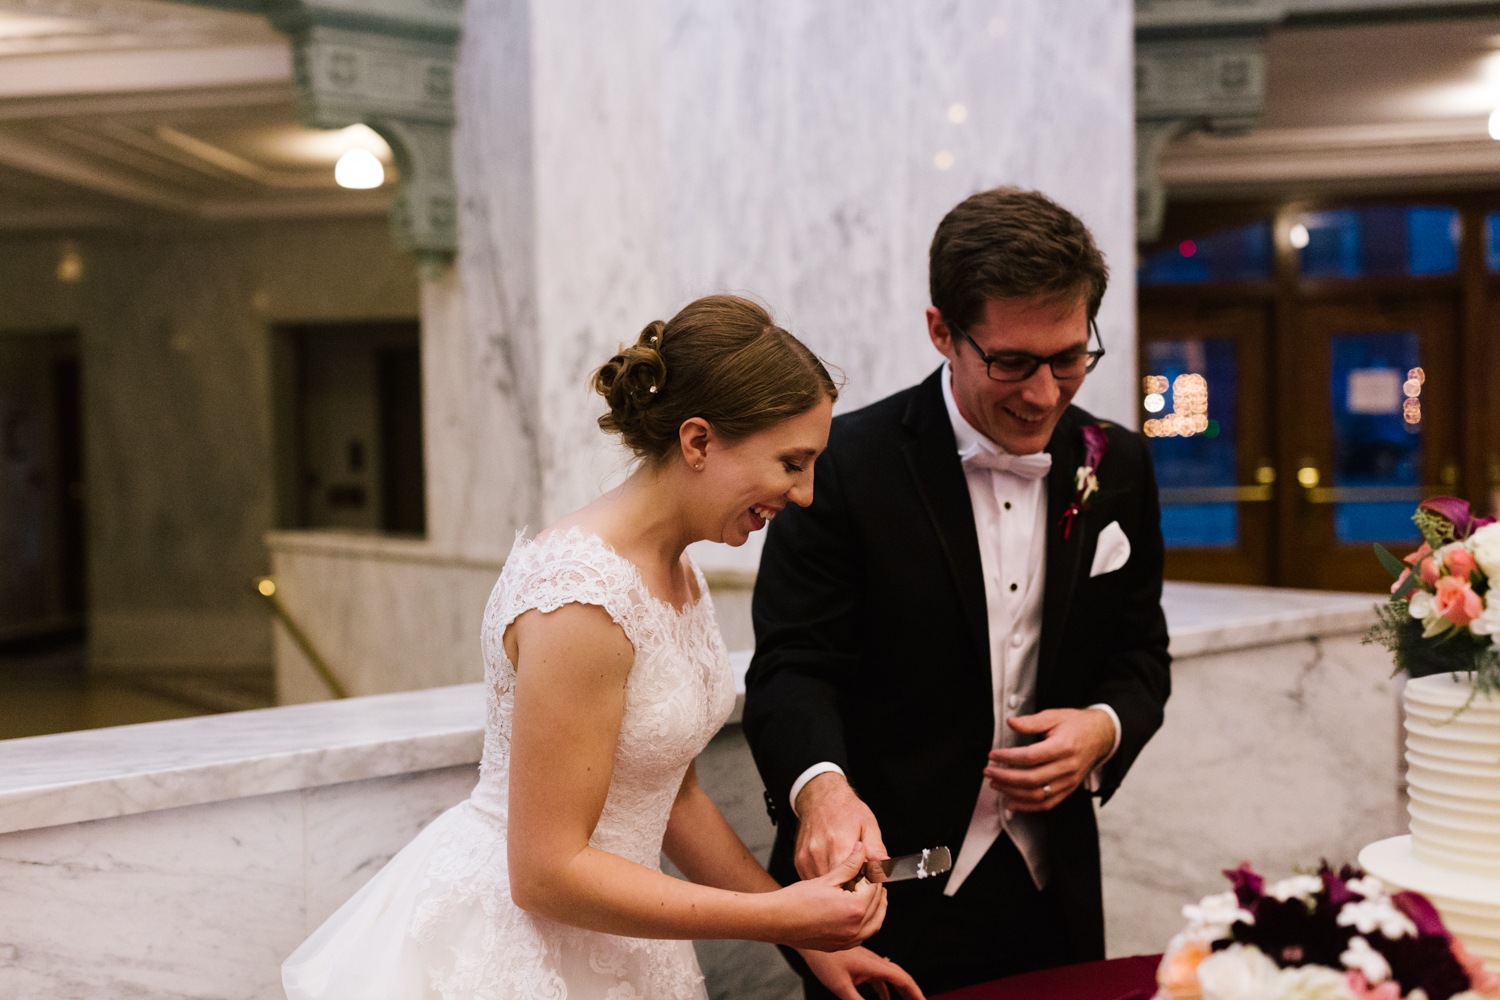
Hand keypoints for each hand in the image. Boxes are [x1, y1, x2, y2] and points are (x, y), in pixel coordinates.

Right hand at [771, 843, 887, 950]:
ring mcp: (847, 941)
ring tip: (873, 893)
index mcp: (854, 909)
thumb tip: (862, 850)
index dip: (874, 874)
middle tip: (873, 877)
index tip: (872, 866)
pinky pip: (863, 936)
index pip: (874, 887)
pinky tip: (862, 912)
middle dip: (877, 889)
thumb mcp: (827, 878)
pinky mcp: (839, 947)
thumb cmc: (797, 900)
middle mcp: (855, 928)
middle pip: (878, 905)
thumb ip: (850, 865)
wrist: (776, 920)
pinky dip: (868, 923)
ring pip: (874, 924)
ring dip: (877, 908)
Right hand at [794, 773, 888, 879]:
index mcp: (839, 845)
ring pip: (824, 886)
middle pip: (836, 886)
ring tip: (844, 874)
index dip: (861, 885)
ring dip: (835, 886)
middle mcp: (820, 853)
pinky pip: (813, 879)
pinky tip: (831, 869)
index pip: (852, 880)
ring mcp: (807, 858)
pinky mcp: (800, 861)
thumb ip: (876, 849)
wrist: (820, 798)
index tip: (867, 880)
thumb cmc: (846, 810)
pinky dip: (823, 881)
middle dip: (849, 887)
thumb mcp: (868, 825)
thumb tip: (885, 867)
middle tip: (857, 878)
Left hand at [800, 946, 925, 999]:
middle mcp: (873, 961)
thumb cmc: (822, 958)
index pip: (902, 979)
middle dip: (911, 992)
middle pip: (899, 978)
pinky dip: (885, 989)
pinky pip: (878, 977)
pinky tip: (884, 998)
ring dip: (898, 991)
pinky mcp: (859, 963)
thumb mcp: (841, 986)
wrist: (808, 937)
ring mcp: (867, 961)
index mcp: (873, 964)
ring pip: (889, 977)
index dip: (915, 993)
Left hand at [983, 708, 1114, 812]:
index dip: (1008, 757)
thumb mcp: (1054, 716)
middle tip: (988, 772)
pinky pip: (1048, 804)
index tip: (992, 755)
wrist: (1101, 736)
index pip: (1031, 757)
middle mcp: (1068, 767)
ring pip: (1038, 795)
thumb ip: (1031, 721)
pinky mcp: (1069, 789)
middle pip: (1032, 779)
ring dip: (1013, 793)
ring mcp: (1069, 781)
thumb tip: (1011, 722)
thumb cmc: (1075, 724)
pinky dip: (1028, 807)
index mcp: (1063, 746)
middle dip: (1005, 778)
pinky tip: (1011, 803)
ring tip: (995, 785)